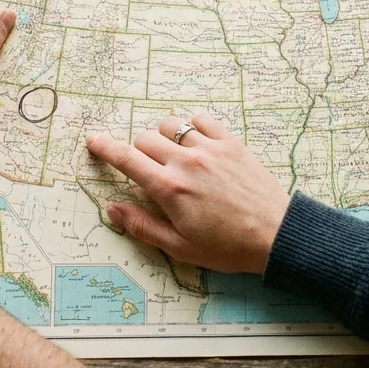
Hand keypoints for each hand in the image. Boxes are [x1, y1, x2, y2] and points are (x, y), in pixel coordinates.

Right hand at [85, 114, 290, 274]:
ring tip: (173, 156)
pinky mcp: (231, 142)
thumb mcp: (180, 247)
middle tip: (150, 170)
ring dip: (164, 137)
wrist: (275, 235)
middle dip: (139, 151)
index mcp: (169, 188)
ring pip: (170, 125)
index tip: (93, 140)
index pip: (126, 159)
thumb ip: (143, 226)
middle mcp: (185, 162)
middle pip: (145, 138)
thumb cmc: (227, 247)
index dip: (105, 147)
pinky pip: (201, 120)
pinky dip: (192, 127)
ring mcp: (209, 148)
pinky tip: (196, 144)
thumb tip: (113, 210)